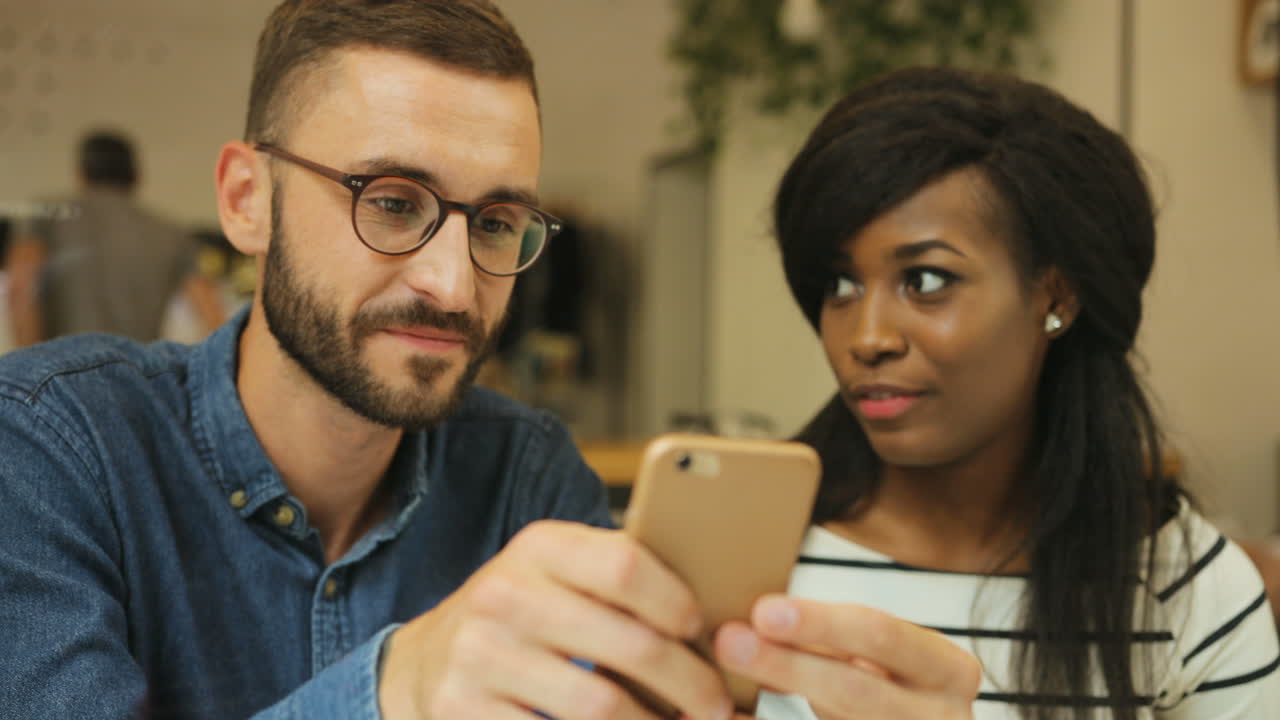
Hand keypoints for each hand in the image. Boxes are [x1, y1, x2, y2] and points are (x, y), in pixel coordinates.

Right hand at [378, 520, 736, 719]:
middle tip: (716, 704)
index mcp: (539, 549)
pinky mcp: (464, 709)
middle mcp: (506, 596)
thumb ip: (613, 574)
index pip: (626, 566)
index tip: (704, 632)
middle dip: (690, 682)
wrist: (423, 663)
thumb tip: (710, 604)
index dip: (678, 603)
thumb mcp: (551, 574)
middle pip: (629, 645)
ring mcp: (482, 657)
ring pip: (601, 707)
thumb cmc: (517, 615)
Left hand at [713, 595, 980, 718]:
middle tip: (729, 642)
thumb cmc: (889, 693)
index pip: (881, 636)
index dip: (820, 624)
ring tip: (711, 698)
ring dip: (771, 707)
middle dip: (786, 666)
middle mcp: (944, 718)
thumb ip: (834, 642)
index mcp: (949, 671)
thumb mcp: (881, 662)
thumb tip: (752, 616)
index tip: (762, 611)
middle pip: (855, 689)